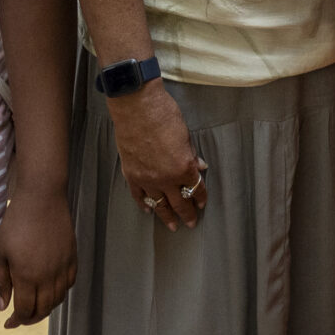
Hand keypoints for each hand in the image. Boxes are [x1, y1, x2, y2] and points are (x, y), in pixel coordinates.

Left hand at [0, 178, 75, 327]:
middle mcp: (48, 276)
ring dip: (47, 307)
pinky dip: (61, 292)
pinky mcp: (73, 257)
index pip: (26, 310)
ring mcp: (63, 266)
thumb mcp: (0, 252)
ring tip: (35, 305)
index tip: (9, 323)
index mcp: (27, 276)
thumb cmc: (16, 223)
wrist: (42, 198)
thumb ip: (1, 281)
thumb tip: (4, 306)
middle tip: (21, 318)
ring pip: (58, 299)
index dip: (17, 321)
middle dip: (31, 319)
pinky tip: (51, 289)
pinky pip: (70, 283)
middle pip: (44, 309)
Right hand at [106, 84, 206, 230]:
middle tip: (191, 223)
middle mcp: (166, 178)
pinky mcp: (131, 175)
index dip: (201, 197)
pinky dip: (144, 205)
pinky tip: (149, 211)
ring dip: (167, 216)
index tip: (202, 203)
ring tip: (172, 226)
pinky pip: (139, 196)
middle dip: (187, 214)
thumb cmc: (164, 115)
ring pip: (159, 204)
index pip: (196, 188)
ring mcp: (147, 179)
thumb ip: (191, 154)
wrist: (137, 107)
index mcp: (184, 167)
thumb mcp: (186, 134)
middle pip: (179, 202)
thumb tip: (199, 166)